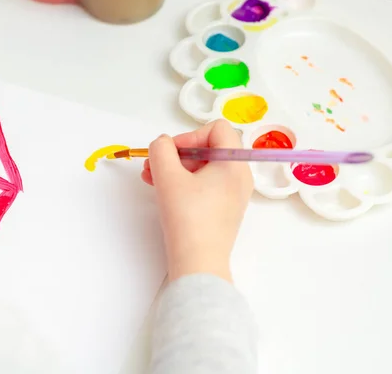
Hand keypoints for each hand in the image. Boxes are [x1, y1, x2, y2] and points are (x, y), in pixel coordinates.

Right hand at [142, 120, 252, 281]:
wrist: (198, 263)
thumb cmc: (187, 218)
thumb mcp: (168, 176)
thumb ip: (161, 149)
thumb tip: (162, 144)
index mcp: (234, 163)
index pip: (216, 129)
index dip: (189, 135)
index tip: (171, 154)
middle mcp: (239, 176)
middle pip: (208, 148)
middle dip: (176, 154)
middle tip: (153, 165)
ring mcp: (233, 194)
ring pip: (203, 168)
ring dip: (175, 168)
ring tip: (151, 178)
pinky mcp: (224, 209)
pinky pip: (205, 185)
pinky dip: (184, 183)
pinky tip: (162, 191)